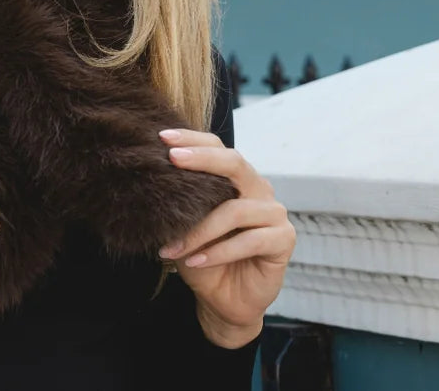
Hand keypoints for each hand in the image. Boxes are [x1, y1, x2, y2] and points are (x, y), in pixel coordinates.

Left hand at [155, 129, 294, 348]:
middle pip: (235, 164)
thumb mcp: (186, 226)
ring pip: (235, 210)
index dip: (193, 140)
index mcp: (237, 180)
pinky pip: (249, 240)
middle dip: (202, 159)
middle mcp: (258, 190)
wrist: (222, 300)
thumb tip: (155, 176)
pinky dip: (218, 252)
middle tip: (172, 159)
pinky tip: (195, 261)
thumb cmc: (203, 257)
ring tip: (172, 248)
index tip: (163, 138)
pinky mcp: (283, 240)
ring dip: (199, 230)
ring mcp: (275, 214)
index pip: (218, 148)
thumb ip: (181, 201)